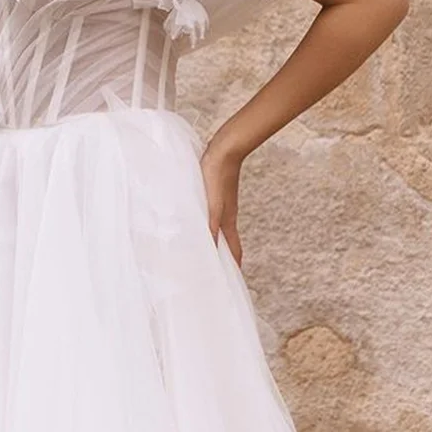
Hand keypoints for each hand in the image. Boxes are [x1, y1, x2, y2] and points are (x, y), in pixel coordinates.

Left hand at [200, 144, 243, 268]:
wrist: (225, 150)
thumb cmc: (218, 176)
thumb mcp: (212, 204)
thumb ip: (211, 225)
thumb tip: (212, 249)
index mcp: (227, 221)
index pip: (234, 250)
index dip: (234, 266)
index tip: (232, 282)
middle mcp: (226, 215)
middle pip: (227, 242)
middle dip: (223, 258)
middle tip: (214, 272)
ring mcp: (221, 205)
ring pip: (218, 229)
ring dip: (214, 242)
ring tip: (204, 252)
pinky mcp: (215, 195)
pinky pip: (211, 217)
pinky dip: (206, 226)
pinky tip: (197, 224)